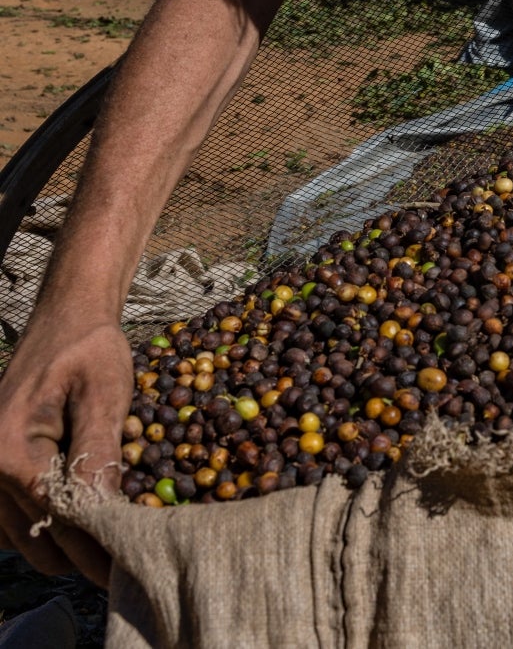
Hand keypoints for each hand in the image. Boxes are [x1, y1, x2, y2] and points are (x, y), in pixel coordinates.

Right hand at [0, 318, 132, 587]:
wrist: (66, 317)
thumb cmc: (90, 349)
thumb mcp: (105, 395)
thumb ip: (99, 454)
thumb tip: (105, 514)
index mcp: (9, 451)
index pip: (59, 519)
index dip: (97, 548)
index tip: (126, 571)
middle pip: (35, 537)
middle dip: (80, 556)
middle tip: (124, 566)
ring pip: (19, 534)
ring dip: (60, 546)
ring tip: (107, 549)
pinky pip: (6, 517)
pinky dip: (37, 527)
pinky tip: (73, 524)